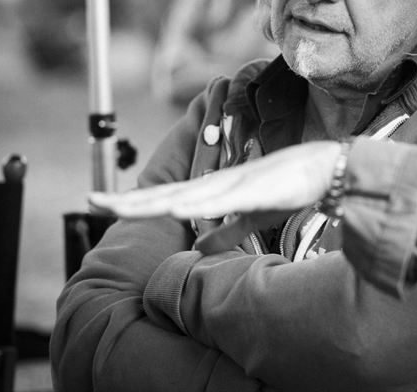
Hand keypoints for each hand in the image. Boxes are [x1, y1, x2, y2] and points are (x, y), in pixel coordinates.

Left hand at [89, 140, 341, 220]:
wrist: (325, 169)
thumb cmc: (289, 188)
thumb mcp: (251, 216)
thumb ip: (225, 232)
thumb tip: (198, 248)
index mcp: (214, 191)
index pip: (166, 199)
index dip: (134, 203)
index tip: (102, 205)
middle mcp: (217, 184)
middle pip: (166, 195)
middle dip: (129, 201)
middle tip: (91, 200)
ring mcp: (235, 184)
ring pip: (186, 197)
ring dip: (153, 203)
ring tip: (121, 206)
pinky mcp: (256, 190)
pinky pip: (222, 200)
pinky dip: (197, 204)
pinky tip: (176, 209)